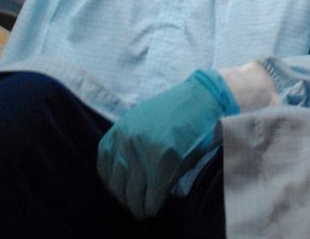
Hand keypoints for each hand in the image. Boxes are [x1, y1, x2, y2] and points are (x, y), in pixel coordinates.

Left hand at [96, 70, 238, 219]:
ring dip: (139, 208)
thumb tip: (125, 179)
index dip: (114, 186)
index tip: (124, 193)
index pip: (104, 170)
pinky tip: (156, 207)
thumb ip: (128, 145)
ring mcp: (145, 153)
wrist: (205, 98)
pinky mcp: (164, 163)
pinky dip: (153, 207)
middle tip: (136, 206)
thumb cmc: (177, 112)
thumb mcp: (142, 121)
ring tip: (146, 210)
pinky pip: (153, 197)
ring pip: (133, 195)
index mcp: (119, 131)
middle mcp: (127, 142)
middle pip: (117, 186)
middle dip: (127, 201)